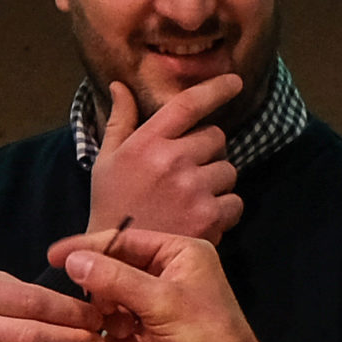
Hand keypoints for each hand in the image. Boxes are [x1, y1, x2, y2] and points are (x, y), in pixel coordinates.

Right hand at [50, 227, 281, 341]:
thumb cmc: (203, 338)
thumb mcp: (160, 300)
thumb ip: (114, 278)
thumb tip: (72, 260)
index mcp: (179, 255)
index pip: (125, 241)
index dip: (89, 248)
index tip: (53, 256)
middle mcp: (168, 277)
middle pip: (115, 272)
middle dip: (99, 289)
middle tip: (88, 306)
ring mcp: (156, 311)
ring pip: (112, 304)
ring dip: (105, 317)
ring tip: (106, 328)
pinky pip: (116, 333)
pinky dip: (111, 340)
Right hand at [87, 76, 244, 245]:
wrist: (114, 260)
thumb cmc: (111, 206)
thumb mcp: (106, 160)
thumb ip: (119, 121)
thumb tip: (120, 86)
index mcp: (147, 142)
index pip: (189, 104)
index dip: (216, 89)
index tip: (235, 82)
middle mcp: (172, 160)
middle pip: (216, 137)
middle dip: (208, 151)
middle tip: (187, 172)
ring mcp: (192, 188)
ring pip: (228, 169)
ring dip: (217, 181)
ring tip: (192, 198)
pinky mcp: (208, 216)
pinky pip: (235, 201)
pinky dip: (224, 210)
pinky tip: (201, 218)